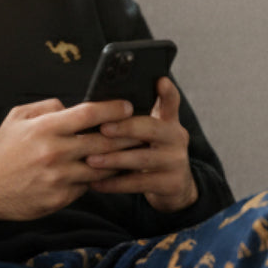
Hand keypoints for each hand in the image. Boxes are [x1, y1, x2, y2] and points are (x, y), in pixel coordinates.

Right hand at [0, 97, 133, 221]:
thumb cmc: (3, 151)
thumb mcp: (17, 118)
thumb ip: (48, 107)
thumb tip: (72, 105)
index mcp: (46, 128)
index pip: (89, 114)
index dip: (113, 108)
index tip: (127, 106)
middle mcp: (55, 152)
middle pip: (104, 141)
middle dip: (127, 135)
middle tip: (141, 130)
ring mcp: (59, 177)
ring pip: (102, 167)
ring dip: (119, 160)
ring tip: (132, 152)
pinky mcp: (60, 198)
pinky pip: (88, 186)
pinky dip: (99, 178)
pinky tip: (110, 172)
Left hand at [86, 78, 199, 212]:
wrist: (174, 187)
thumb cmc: (150, 152)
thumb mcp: (149, 133)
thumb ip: (132, 118)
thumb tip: (95, 104)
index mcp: (169, 121)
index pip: (171, 102)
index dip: (167, 92)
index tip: (160, 80)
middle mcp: (176, 138)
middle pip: (152, 128)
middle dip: (126, 128)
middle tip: (103, 128)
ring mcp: (176, 161)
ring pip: (142, 158)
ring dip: (114, 159)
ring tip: (90, 160)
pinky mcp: (171, 183)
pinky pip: (138, 183)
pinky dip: (115, 184)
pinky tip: (95, 183)